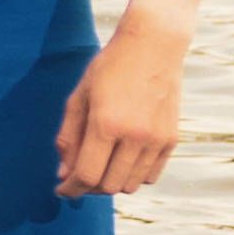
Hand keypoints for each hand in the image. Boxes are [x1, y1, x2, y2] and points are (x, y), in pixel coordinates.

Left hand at [58, 10, 191, 198]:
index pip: (87, 175)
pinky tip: (122, 161)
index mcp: (106, 124)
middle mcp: (135, 136)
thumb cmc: (110, 68)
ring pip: (130, 185)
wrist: (154, 45)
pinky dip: (134, 177)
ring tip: (100, 166)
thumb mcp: (79, 97)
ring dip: (111, 183)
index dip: (71, 189)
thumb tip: (64, 174)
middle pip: (108, 186)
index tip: (62, 189)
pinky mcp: (171, 139)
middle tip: (78, 175)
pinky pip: (151, 176)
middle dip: (88, 187)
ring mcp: (156, 139)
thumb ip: (69, 138)